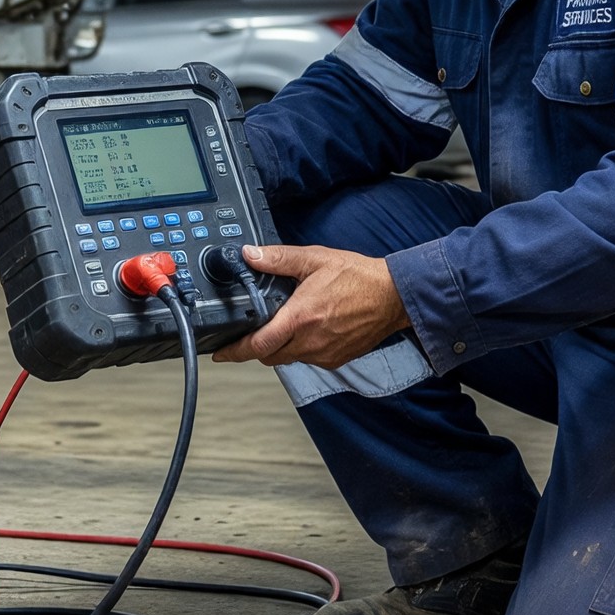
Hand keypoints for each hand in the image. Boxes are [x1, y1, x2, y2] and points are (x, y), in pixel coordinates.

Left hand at [212, 243, 408, 368]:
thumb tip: (250, 255)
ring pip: (289, 358)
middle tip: (251, 333)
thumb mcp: (314, 260)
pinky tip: (308, 330)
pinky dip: (301, 348)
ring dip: (280, 347)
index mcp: (300, 318)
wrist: (394, 296)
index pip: (257, 345)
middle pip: (269, 356)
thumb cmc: (359, 278)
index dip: (234, 352)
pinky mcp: (336, 360)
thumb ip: (279, 259)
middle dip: (256, 347)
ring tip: (284, 325)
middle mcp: (310, 342)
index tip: (220, 353)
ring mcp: (324, 354)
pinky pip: (309, 359)